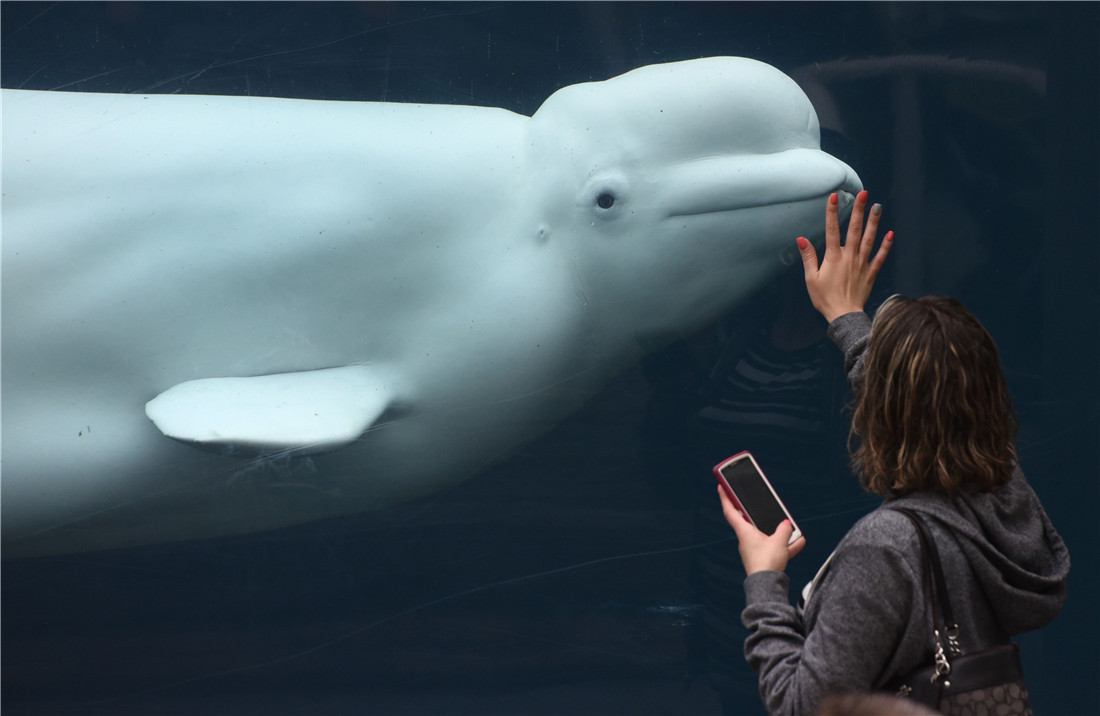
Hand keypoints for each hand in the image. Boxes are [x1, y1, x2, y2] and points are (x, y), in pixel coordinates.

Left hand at [718, 486, 805, 574]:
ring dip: (778, 533)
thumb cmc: (766, 562)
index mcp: (744, 531)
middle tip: (758, 503)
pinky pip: (775, 548)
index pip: (730, 511)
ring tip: (793, 530)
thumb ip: (784, 530)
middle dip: (757, 513)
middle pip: (749, 521)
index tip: (721, 486)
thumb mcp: (778, 541)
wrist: (768, 585)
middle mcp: (746, 540)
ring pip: (766, 536)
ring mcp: (754, 550)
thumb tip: (786, 524)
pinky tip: (799, 543)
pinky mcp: (763, 559)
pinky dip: (785, 545)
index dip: (725, 498)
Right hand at [797, 190, 893, 322]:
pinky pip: (880, 257)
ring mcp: (862, 264)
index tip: (834, 197)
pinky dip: (886, 246)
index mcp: (833, 258)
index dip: (832, 212)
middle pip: (854, 229)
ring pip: (869, 239)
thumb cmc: (824, 298)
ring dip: (873, 222)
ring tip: (877, 206)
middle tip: (863, 194)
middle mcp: (849, 257)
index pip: (832, 230)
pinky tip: (891, 234)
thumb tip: (801, 239)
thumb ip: (809, 257)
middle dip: (858, 210)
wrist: (843, 315)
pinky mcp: (870, 273)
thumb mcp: (811, 279)